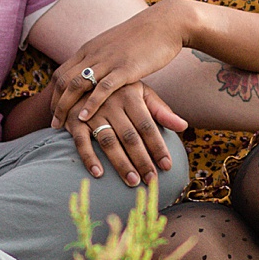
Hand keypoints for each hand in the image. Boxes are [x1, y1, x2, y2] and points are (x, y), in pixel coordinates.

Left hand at [52, 0, 194, 129]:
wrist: (165, 23)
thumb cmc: (144, 37)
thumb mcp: (115, 46)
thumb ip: (103, 59)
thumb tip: (97, 73)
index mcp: (90, 49)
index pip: (61, 73)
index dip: (54, 93)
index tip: (54, 110)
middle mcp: (94, 54)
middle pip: (63, 80)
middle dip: (55, 104)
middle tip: (54, 123)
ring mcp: (108, 61)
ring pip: (77, 84)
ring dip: (65, 106)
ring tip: (61, 125)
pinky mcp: (125, 68)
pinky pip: (102, 88)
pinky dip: (90, 104)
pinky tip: (85, 118)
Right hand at [62, 81, 186, 187]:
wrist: (83, 78)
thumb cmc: (119, 90)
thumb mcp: (141, 93)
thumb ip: (161, 110)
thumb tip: (184, 126)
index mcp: (130, 96)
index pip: (147, 125)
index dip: (158, 146)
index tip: (167, 166)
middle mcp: (111, 103)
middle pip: (130, 137)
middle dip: (142, 160)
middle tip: (152, 180)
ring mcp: (91, 112)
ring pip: (108, 141)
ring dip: (121, 163)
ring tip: (133, 182)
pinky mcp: (74, 121)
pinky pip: (81, 142)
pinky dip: (89, 158)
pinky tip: (99, 174)